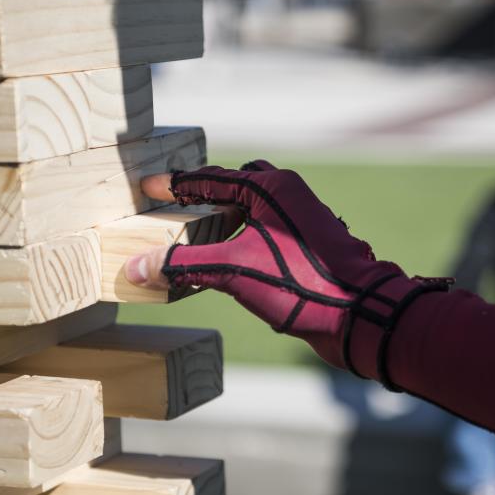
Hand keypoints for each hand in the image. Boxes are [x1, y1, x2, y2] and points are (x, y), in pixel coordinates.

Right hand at [124, 161, 450, 386]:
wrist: (360, 316)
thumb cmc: (303, 284)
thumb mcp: (233, 272)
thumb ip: (183, 265)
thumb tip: (135, 267)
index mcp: (273, 188)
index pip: (212, 179)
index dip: (177, 184)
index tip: (150, 186)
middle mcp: (291, 196)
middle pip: (237, 185)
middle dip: (205, 194)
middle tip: (174, 205)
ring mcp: (304, 221)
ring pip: (255, 209)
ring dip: (225, 219)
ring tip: (195, 235)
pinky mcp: (310, 246)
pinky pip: (266, 232)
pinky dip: (243, 239)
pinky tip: (227, 261)